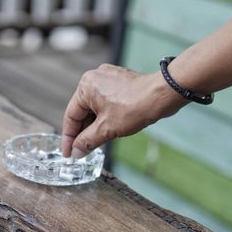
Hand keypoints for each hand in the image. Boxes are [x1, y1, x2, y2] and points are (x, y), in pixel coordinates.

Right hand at [61, 64, 187, 157]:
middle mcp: (94, 78)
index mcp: (85, 86)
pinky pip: (105, 102)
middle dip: (83, 132)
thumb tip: (76, 152)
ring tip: (94, 143)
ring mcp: (107, 78)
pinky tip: (106, 129)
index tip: (68, 153)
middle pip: (82, 111)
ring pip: (94, 107)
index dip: (69, 138)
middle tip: (82, 151)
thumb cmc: (135, 107)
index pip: (71, 116)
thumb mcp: (107, 129)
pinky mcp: (118, 81)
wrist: (163, 94)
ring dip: (93, 125)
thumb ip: (88, 141)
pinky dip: (103, 116)